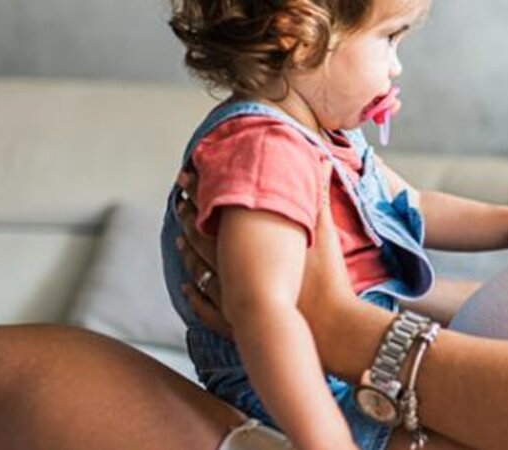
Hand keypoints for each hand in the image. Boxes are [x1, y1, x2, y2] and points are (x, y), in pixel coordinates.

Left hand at [175, 162, 353, 336]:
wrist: (329, 327)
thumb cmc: (327, 280)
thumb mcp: (324, 233)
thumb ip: (319, 197)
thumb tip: (323, 161)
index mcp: (252, 242)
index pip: (218, 207)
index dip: (202, 188)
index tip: (189, 172)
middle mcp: (235, 266)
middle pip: (202, 234)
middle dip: (189, 214)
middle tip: (178, 198)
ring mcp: (232, 294)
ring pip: (200, 267)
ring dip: (188, 251)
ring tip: (179, 236)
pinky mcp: (236, 320)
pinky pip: (206, 305)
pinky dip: (194, 293)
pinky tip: (187, 286)